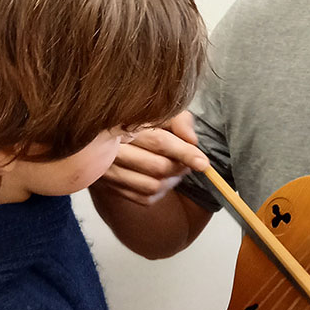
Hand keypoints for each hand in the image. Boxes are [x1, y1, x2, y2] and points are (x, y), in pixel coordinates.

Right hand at [93, 111, 208, 204]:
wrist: (106, 133)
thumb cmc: (140, 119)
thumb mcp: (160, 111)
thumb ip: (179, 121)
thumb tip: (192, 141)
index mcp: (125, 124)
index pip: (160, 142)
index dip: (184, 153)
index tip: (203, 163)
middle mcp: (113, 149)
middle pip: (157, 167)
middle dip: (180, 166)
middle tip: (189, 160)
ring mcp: (108, 170)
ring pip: (151, 186)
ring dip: (172, 180)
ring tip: (176, 168)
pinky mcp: (110, 186)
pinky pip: (143, 198)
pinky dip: (160, 191)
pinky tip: (163, 179)